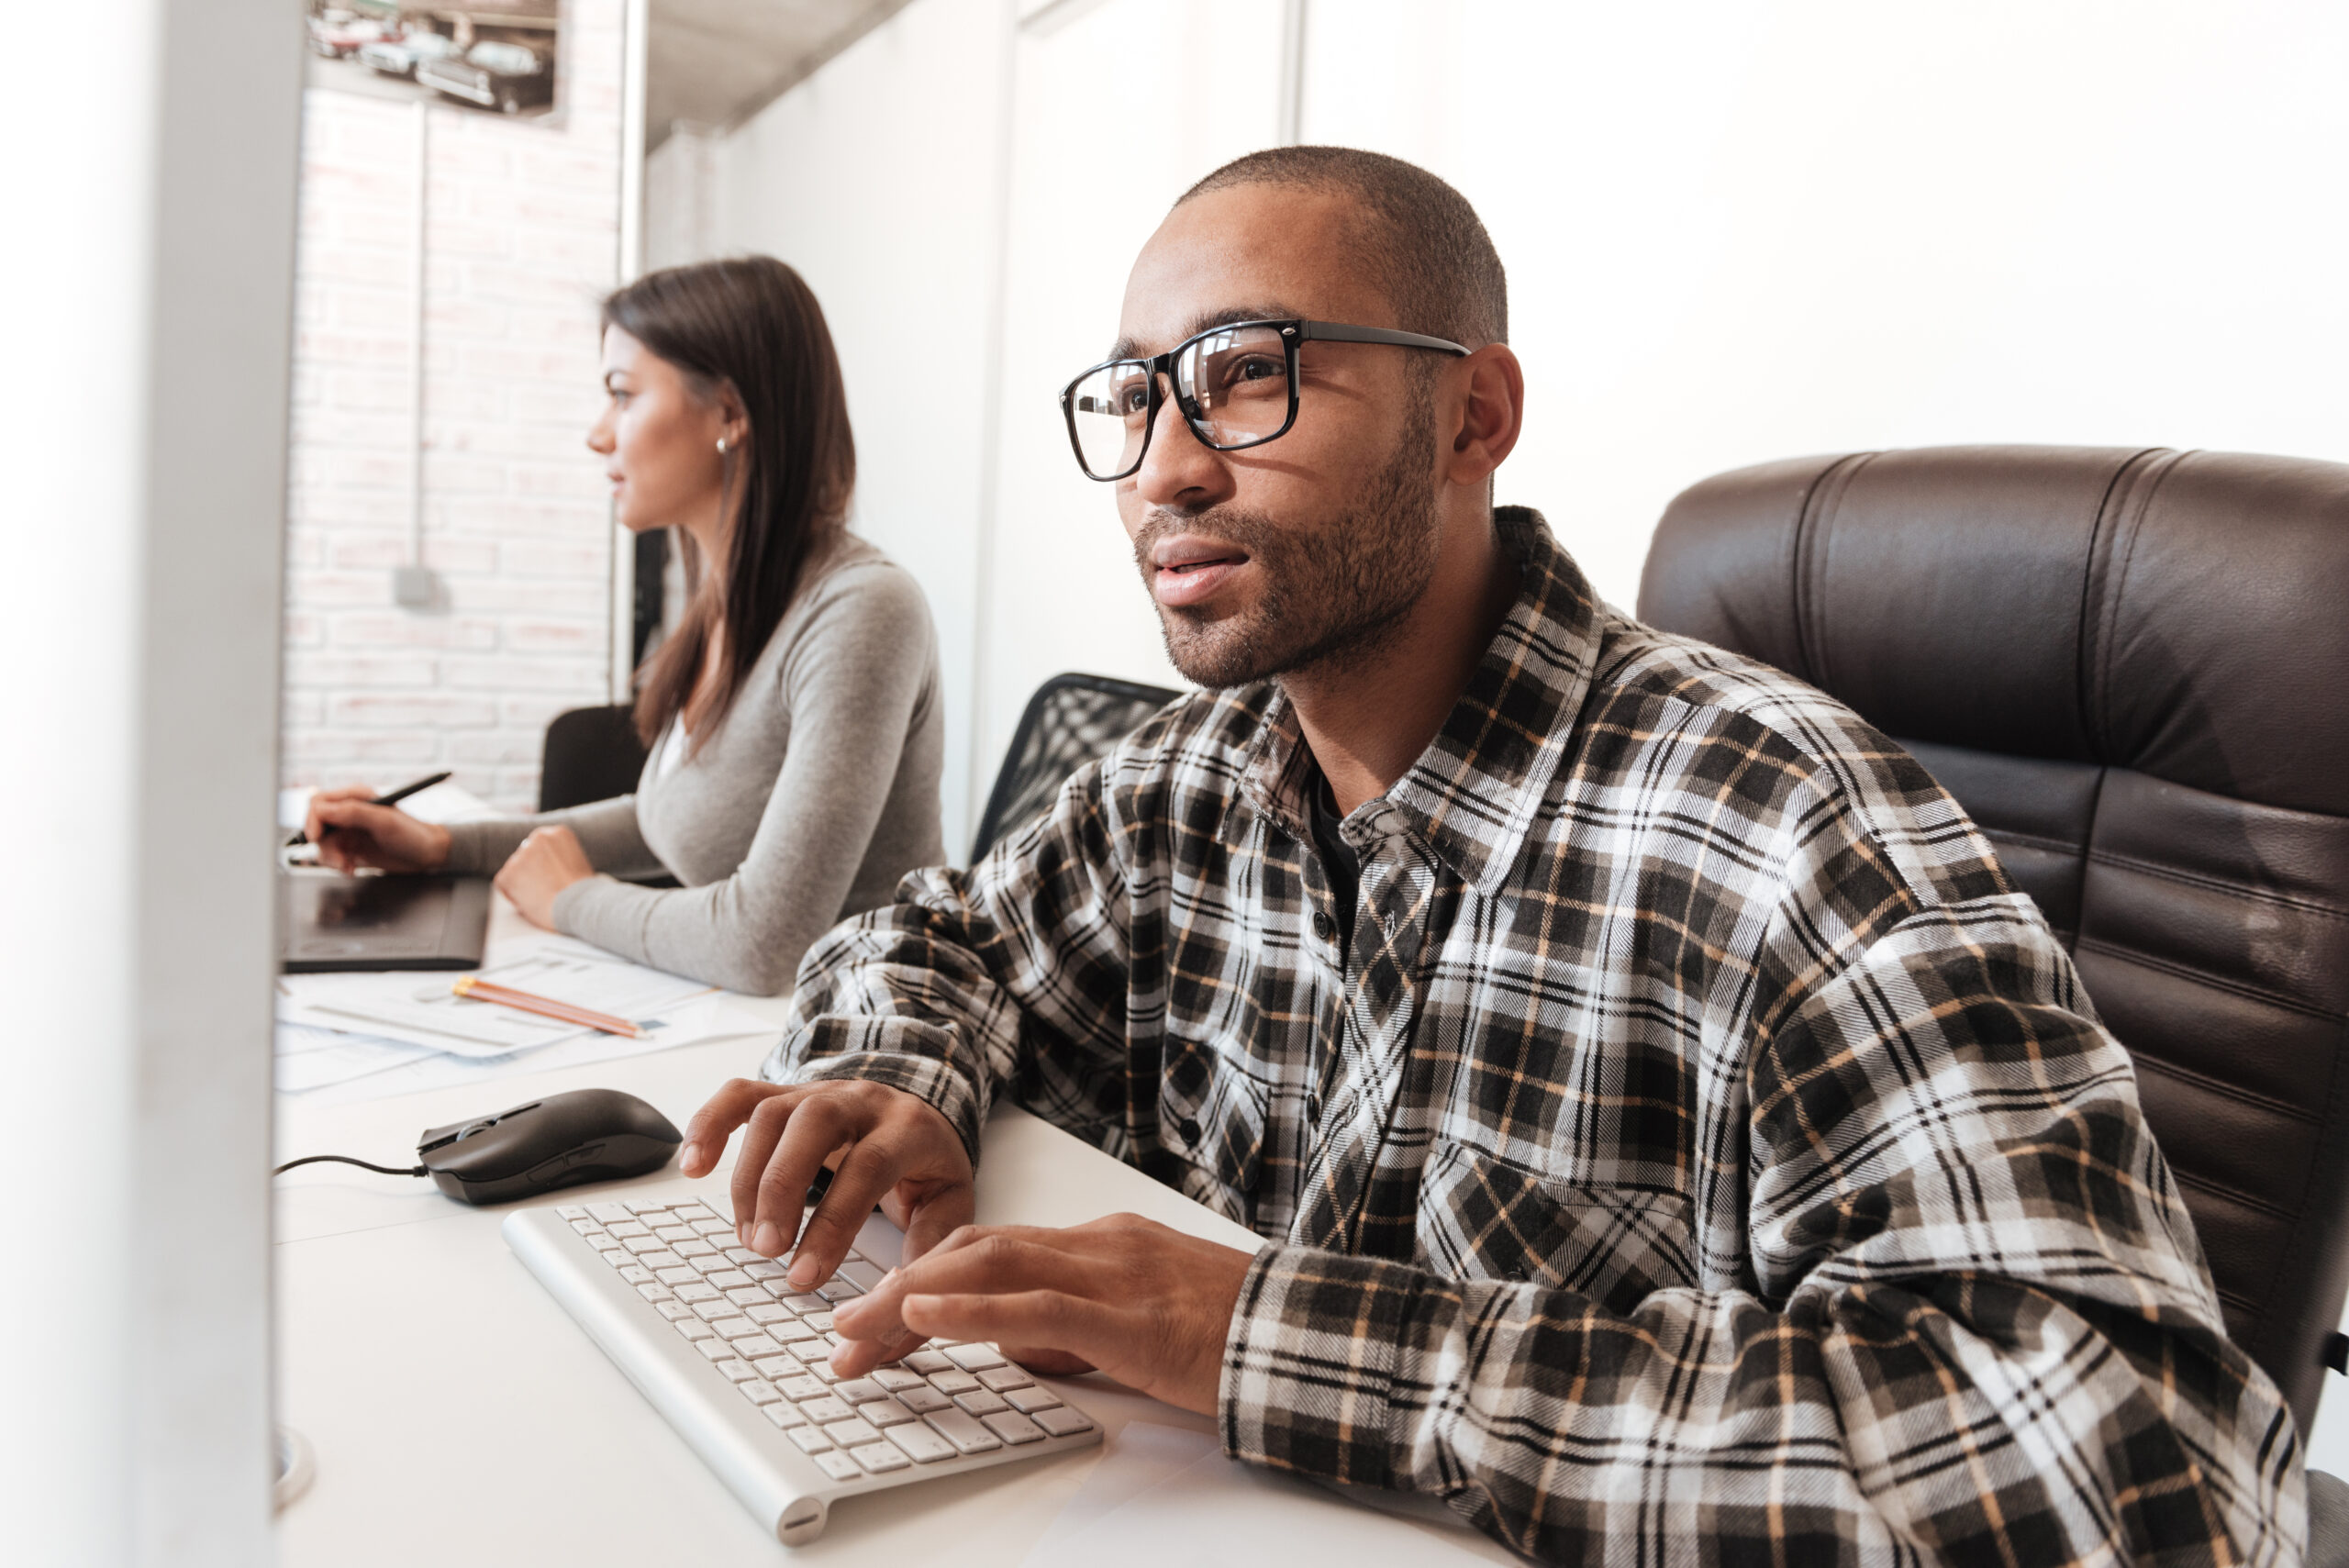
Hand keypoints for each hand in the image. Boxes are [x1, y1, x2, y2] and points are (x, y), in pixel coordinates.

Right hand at [305, 785, 452, 873]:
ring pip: (322, 843)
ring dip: (331, 858)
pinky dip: (337, 864)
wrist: (427, 854)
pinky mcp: (350, 847)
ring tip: (349, 867)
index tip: (317, 838)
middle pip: (316, 824)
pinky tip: (351, 869)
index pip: (318, 803)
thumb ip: (353, 813)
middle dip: (322, 844)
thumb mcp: (384, 821)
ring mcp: (348, 830)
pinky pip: (331, 856)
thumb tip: (321, 811)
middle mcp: (348, 812)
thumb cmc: (411, 833)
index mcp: (354, 796)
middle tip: (338, 859)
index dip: (312, 820)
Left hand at [493, 825, 593, 928]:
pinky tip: (531, 902)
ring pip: (515, 870)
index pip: (542, 846)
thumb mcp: (578, 864)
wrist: (580, 906)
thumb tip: (543, 868)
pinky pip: (504, 884)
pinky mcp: (508, 873)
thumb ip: (559, 858)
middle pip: (527, 855)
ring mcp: (521, 854)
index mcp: (559, 833)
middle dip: (532, 871)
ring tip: (542, 898)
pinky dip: (513, 895)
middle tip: (545, 889)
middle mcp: (539, 837)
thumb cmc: (583, 893)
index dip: (546, 864)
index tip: (554, 878)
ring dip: (523, 883)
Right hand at [680, 1078, 975, 1332]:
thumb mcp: (947, 1210)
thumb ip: (922, 1264)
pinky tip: (693, 1166)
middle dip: (780, 1190)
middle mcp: (861, 1101)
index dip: (832, 1223)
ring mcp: (819, 1093)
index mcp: (909, 1128)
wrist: (923, 1109)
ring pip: (772, 1112)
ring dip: (748, 1178)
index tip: (803, 1278)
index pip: (868, 1167)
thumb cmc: (928, 1167)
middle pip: (812, 1124)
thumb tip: (882, 1326)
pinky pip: (739, 1095)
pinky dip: (708, 1125)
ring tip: (748, 1238)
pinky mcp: (785, 1094)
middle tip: (765, 1252)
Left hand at [829, 1215, 1255, 1410]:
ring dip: (912, 1302)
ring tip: (856, 1332)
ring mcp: (1115, 1274)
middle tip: (839, 1332)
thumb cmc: (1234, 1336)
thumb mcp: (1138, 1325)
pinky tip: (922, 1317)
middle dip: (898, 1290)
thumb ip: (1074, 1324)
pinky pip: (1037, 1307)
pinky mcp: (1131, 1318)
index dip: (923, 1278)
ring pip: (991, 1270)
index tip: (871, 1317)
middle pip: (974, 1253)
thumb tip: (1012, 1344)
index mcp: (1101, 1244)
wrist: (1308, 1338)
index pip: (991, 1251)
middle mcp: (1099, 1245)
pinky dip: (971, 1310)